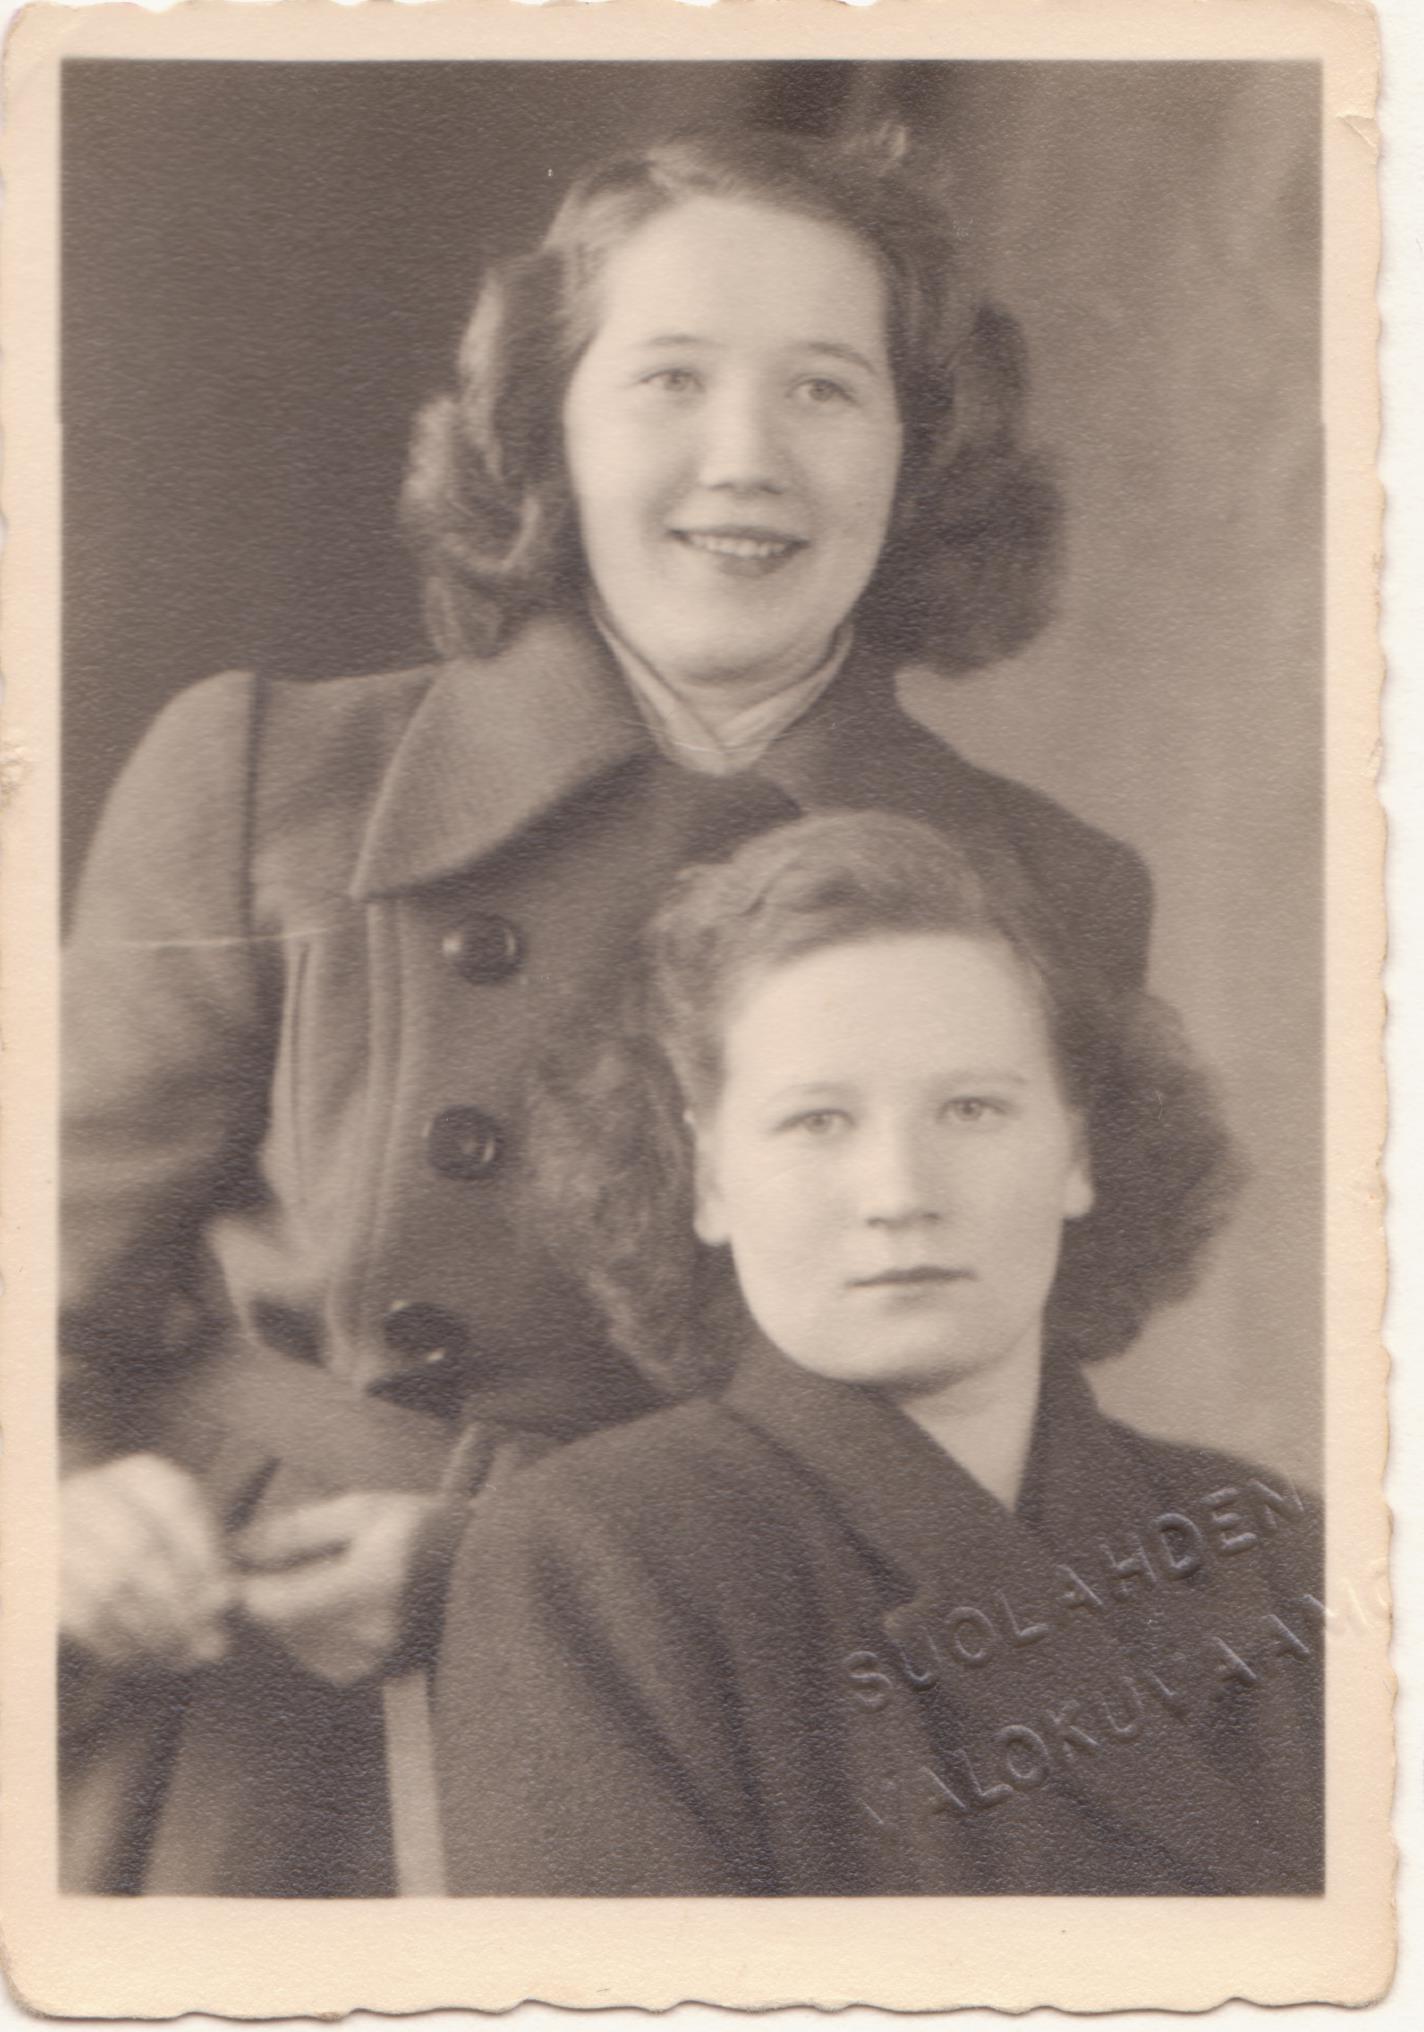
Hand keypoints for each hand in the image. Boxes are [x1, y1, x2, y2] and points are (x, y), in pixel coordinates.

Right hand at [62, 1453, 232, 1671]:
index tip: (225, 1601)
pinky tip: (145, 1660)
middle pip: (139, 1549)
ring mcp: (57, 1535)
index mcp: (140, 1475)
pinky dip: (119, 1646)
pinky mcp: (40, 1579)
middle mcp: (92, 1494)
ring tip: (181, 1656)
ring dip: (151, 1632)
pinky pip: (80, 1617)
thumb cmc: (156, 1539)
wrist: (85, 1538)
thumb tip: (225, 1602)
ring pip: (107, 1587)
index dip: (204, 1559)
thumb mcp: (191, 1535)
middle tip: (207, 1643)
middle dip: (179, 1604)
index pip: (176, 1508)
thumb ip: (213, 1562)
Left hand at [231, 1492, 440, 1687]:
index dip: (238, 1585)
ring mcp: (368, 1664)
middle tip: (285, 1557)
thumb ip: (295, 1529)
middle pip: (275, 1623)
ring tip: (325, 1575)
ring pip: (288, 1640)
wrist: (479, 1572)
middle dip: (266, 1590)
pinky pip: (309, 1653)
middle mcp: (367, 1635)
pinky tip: (338, 1602)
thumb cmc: (420, 1528)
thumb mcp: (361, 1509)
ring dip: (287, 1609)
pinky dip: (308, 1627)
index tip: (227, 1561)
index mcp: (370, 1584)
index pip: (273, 1602)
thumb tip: (234, 1547)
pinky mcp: (364, 1678)